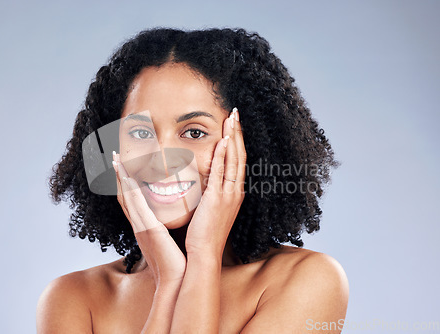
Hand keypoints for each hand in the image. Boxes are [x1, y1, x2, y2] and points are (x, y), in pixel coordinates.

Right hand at [113, 153, 185, 285]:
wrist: (176, 280)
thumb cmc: (173, 263)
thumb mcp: (166, 242)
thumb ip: (164, 229)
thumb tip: (168, 220)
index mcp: (143, 227)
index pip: (130, 200)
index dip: (124, 183)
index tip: (122, 167)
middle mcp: (138, 225)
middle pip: (123, 195)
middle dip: (118, 176)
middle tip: (114, 157)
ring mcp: (141, 227)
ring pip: (127, 197)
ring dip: (121, 178)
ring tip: (116, 160)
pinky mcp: (149, 230)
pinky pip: (137, 207)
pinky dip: (131, 192)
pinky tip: (128, 178)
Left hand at [185, 108, 245, 255]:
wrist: (203, 254)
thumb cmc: (204, 234)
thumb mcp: (210, 210)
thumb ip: (209, 193)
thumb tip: (203, 180)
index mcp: (234, 193)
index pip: (238, 161)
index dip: (237, 141)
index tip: (234, 124)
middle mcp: (235, 192)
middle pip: (240, 155)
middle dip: (238, 132)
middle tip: (236, 112)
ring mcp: (229, 195)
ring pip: (234, 160)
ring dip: (234, 137)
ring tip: (232, 117)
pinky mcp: (218, 199)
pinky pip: (223, 172)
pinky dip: (225, 155)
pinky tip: (224, 139)